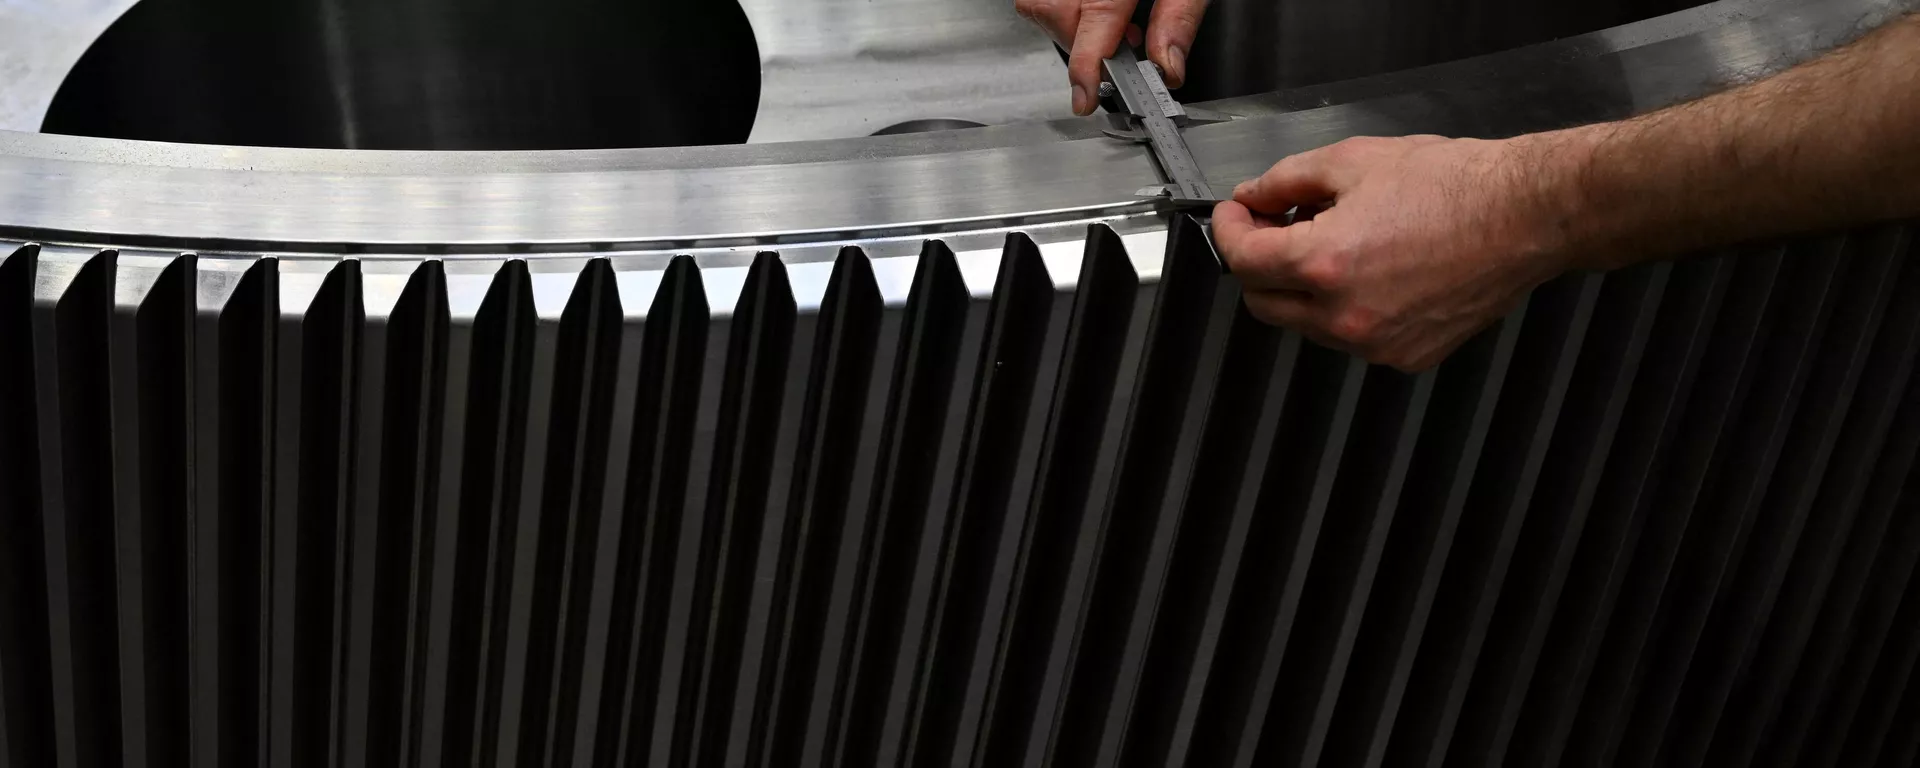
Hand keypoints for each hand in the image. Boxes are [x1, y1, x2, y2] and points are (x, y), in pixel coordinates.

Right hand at [1014, 0, 1210, 114]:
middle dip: (1079, 42)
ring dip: (1067, 23)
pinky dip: (1061, 4)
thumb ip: (1179, 18)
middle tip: (1121, 49)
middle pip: (1052, 12)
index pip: (1092, 22)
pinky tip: (1094, 3)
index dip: (1086, 66)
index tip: (1085, 97)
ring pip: (1038, 2)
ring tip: (1110, 22)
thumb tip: (1167, 65)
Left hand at [1211, 135, 1579, 371]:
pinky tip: (1373, 269)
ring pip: (1305, 324)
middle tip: (1277, 225)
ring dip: (1302, 288)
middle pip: (1263, 302)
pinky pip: (1351, 338)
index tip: (1236, 215)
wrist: (1526, 215)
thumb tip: (1253, 197)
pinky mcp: (1406, 356)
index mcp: (1324, 264)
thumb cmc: (1455, 184)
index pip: (1242, 261)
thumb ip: (1287, 181)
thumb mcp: (1354, 160)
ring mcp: (1376, 344)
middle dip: (1258, 263)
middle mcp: (1345, 316)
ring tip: (1336, 241)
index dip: (1229, 231)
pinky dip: (1345, 308)